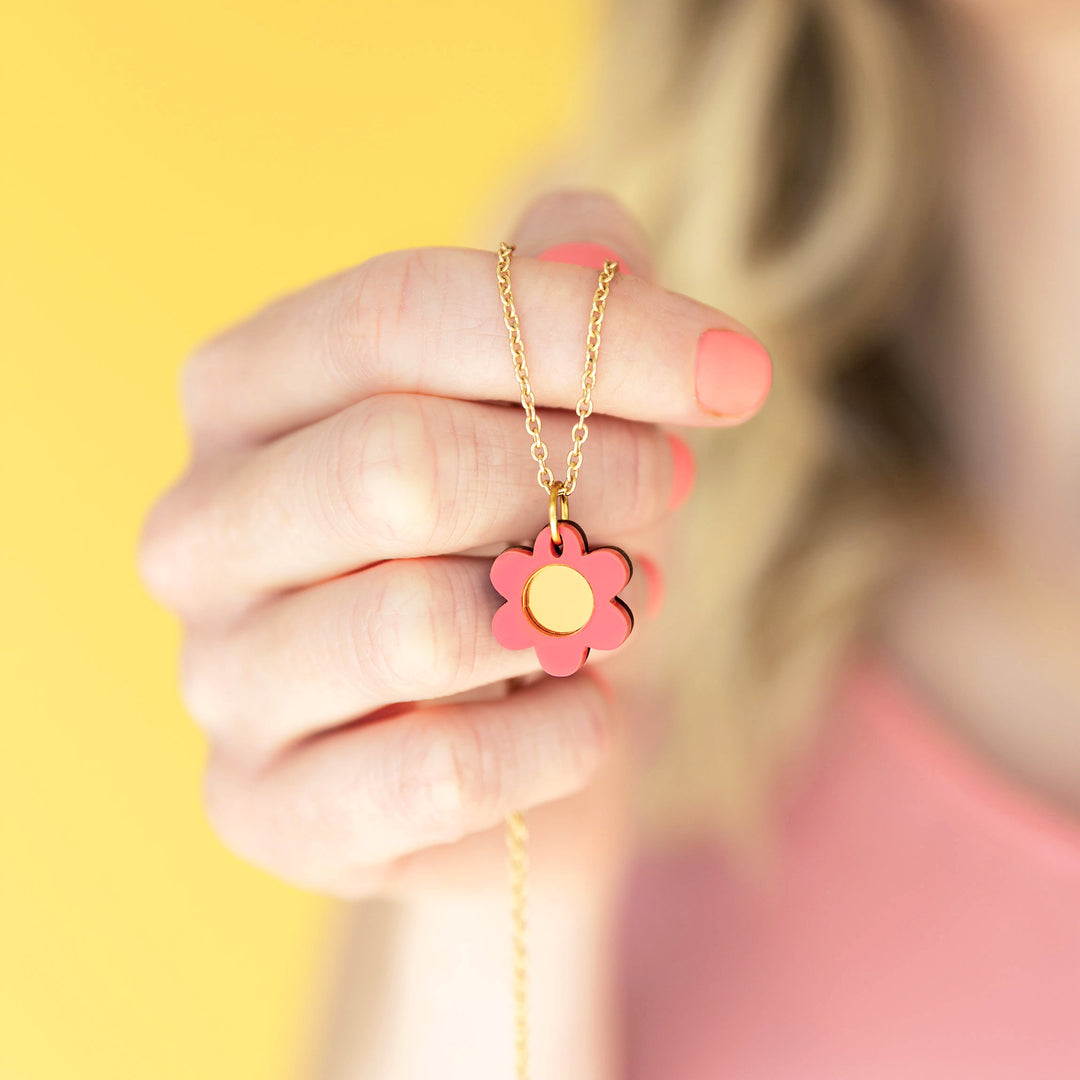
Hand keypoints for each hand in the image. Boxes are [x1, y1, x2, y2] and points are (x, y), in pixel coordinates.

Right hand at [138, 191, 771, 896]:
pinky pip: (439, 769)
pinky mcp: (264, 806)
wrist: (495, 742)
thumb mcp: (543, 408)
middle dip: (584, 475)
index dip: (589, 331)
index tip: (737, 374)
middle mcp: (200, 529)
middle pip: (401, 462)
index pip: (400, 314)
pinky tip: (582, 713)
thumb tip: (589, 231)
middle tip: (666, 493)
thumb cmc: (512, 545)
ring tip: (618, 601)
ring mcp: (220, 677)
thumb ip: (554, 301)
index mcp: (244, 394)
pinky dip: (558, 738)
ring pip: (418, 622)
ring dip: (574, 609)